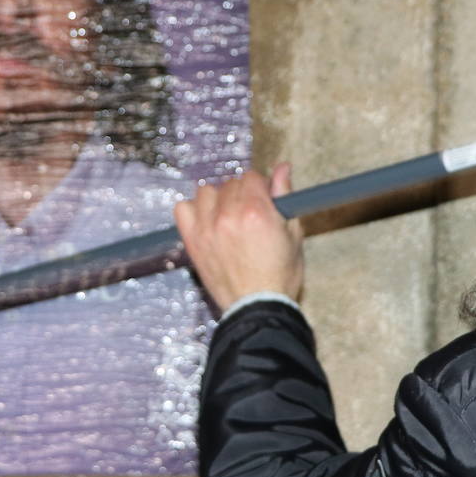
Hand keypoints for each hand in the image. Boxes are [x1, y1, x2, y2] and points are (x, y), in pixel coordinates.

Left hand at [174, 164, 303, 310]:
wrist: (257, 308)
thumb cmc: (280, 276)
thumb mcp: (293, 235)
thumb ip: (284, 197)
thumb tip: (283, 168)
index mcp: (256, 211)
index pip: (252, 176)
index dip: (261, 186)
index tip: (264, 199)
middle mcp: (228, 215)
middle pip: (231, 183)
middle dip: (242, 193)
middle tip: (250, 213)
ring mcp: (207, 228)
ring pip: (206, 192)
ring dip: (218, 199)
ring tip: (228, 216)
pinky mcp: (192, 241)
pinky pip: (182, 209)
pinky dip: (193, 210)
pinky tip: (207, 222)